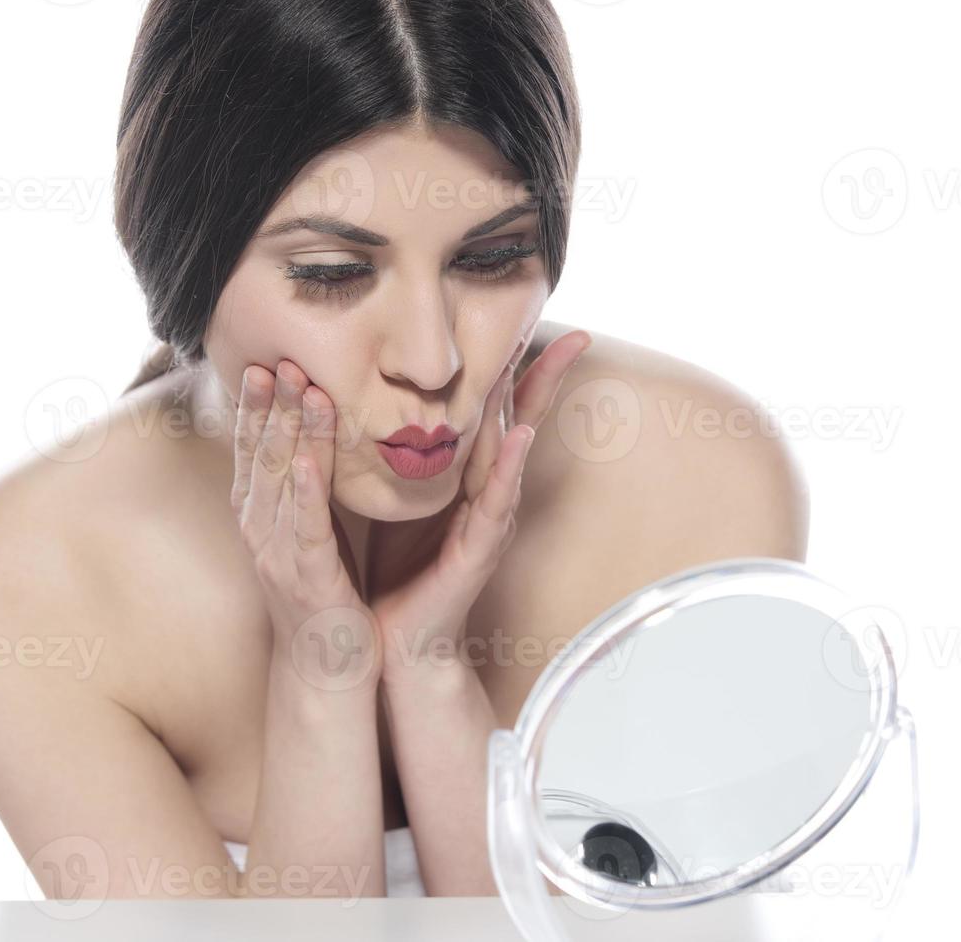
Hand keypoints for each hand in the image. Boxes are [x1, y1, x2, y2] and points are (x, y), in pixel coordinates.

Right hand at [233, 358, 378, 690]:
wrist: (327, 668)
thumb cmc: (324, 594)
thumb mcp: (307, 531)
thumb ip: (302, 489)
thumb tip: (306, 439)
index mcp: (261, 517)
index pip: (254, 450)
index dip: (256, 406)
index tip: (265, 361)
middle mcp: (261, 530)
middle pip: (262, 456)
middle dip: (270, 404)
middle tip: (280, 356)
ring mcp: (280, 555)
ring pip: (282, 483)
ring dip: (290, 432)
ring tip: (301, 388)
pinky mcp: (309, 579)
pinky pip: (306, 528)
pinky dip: (307, 492)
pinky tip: (310, 460)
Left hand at [368, 329, 593, 677]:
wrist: (392, 639)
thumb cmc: (394, 569)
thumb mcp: (394, 498)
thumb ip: (404, 458)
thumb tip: (382, 402)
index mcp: (468, 477)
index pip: (494, 411)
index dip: (513, 368)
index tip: (529, 320)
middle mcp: (489, 493)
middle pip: (519, 420)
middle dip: (546, 375)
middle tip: (578, 332)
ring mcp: (491, 520)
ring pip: (513, 450)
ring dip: (532, 406)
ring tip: (554, 362)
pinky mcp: (480, 548)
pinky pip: (497, 500)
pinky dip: (511, 467)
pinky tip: (520, 436)